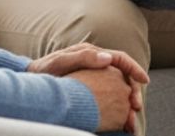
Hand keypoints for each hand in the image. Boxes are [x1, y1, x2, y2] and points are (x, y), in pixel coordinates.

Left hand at [32, 44, 146, 130]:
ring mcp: (93, 77)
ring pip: (117, 88)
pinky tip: (118, 120)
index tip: (145, 81)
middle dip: (133, 90)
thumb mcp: (60, 62)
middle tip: (136, 107)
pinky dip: (115, 108)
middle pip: (123, 76)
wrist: (29, 82)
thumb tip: (107, 58)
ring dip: (126, 101)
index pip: (120, 59)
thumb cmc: (42, 71)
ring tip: (130, 118)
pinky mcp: (90, 89)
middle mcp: (96, 64)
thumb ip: (83, 58)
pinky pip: (108, 97)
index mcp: (92, 54)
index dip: (134, 69)